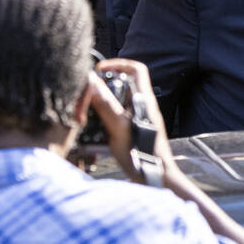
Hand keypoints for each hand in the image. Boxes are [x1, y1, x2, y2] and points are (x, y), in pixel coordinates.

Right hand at [87, 58, 177, 182]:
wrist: (155, 179)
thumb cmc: (143, 155)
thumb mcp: (119, 128)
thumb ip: (106, 104)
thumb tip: (93, 81)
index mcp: (145, 100)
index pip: (136, 69)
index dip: (119, 64)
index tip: (100, 70)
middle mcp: (144, 107)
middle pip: (123, 86)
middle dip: (103, 90)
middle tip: (88, 100)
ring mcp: (140, 120)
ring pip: (117, 104)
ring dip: (102, 110)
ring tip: (89, 120)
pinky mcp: (134, 131)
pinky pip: (116, 121)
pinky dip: (104, 125)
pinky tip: (95, 138)